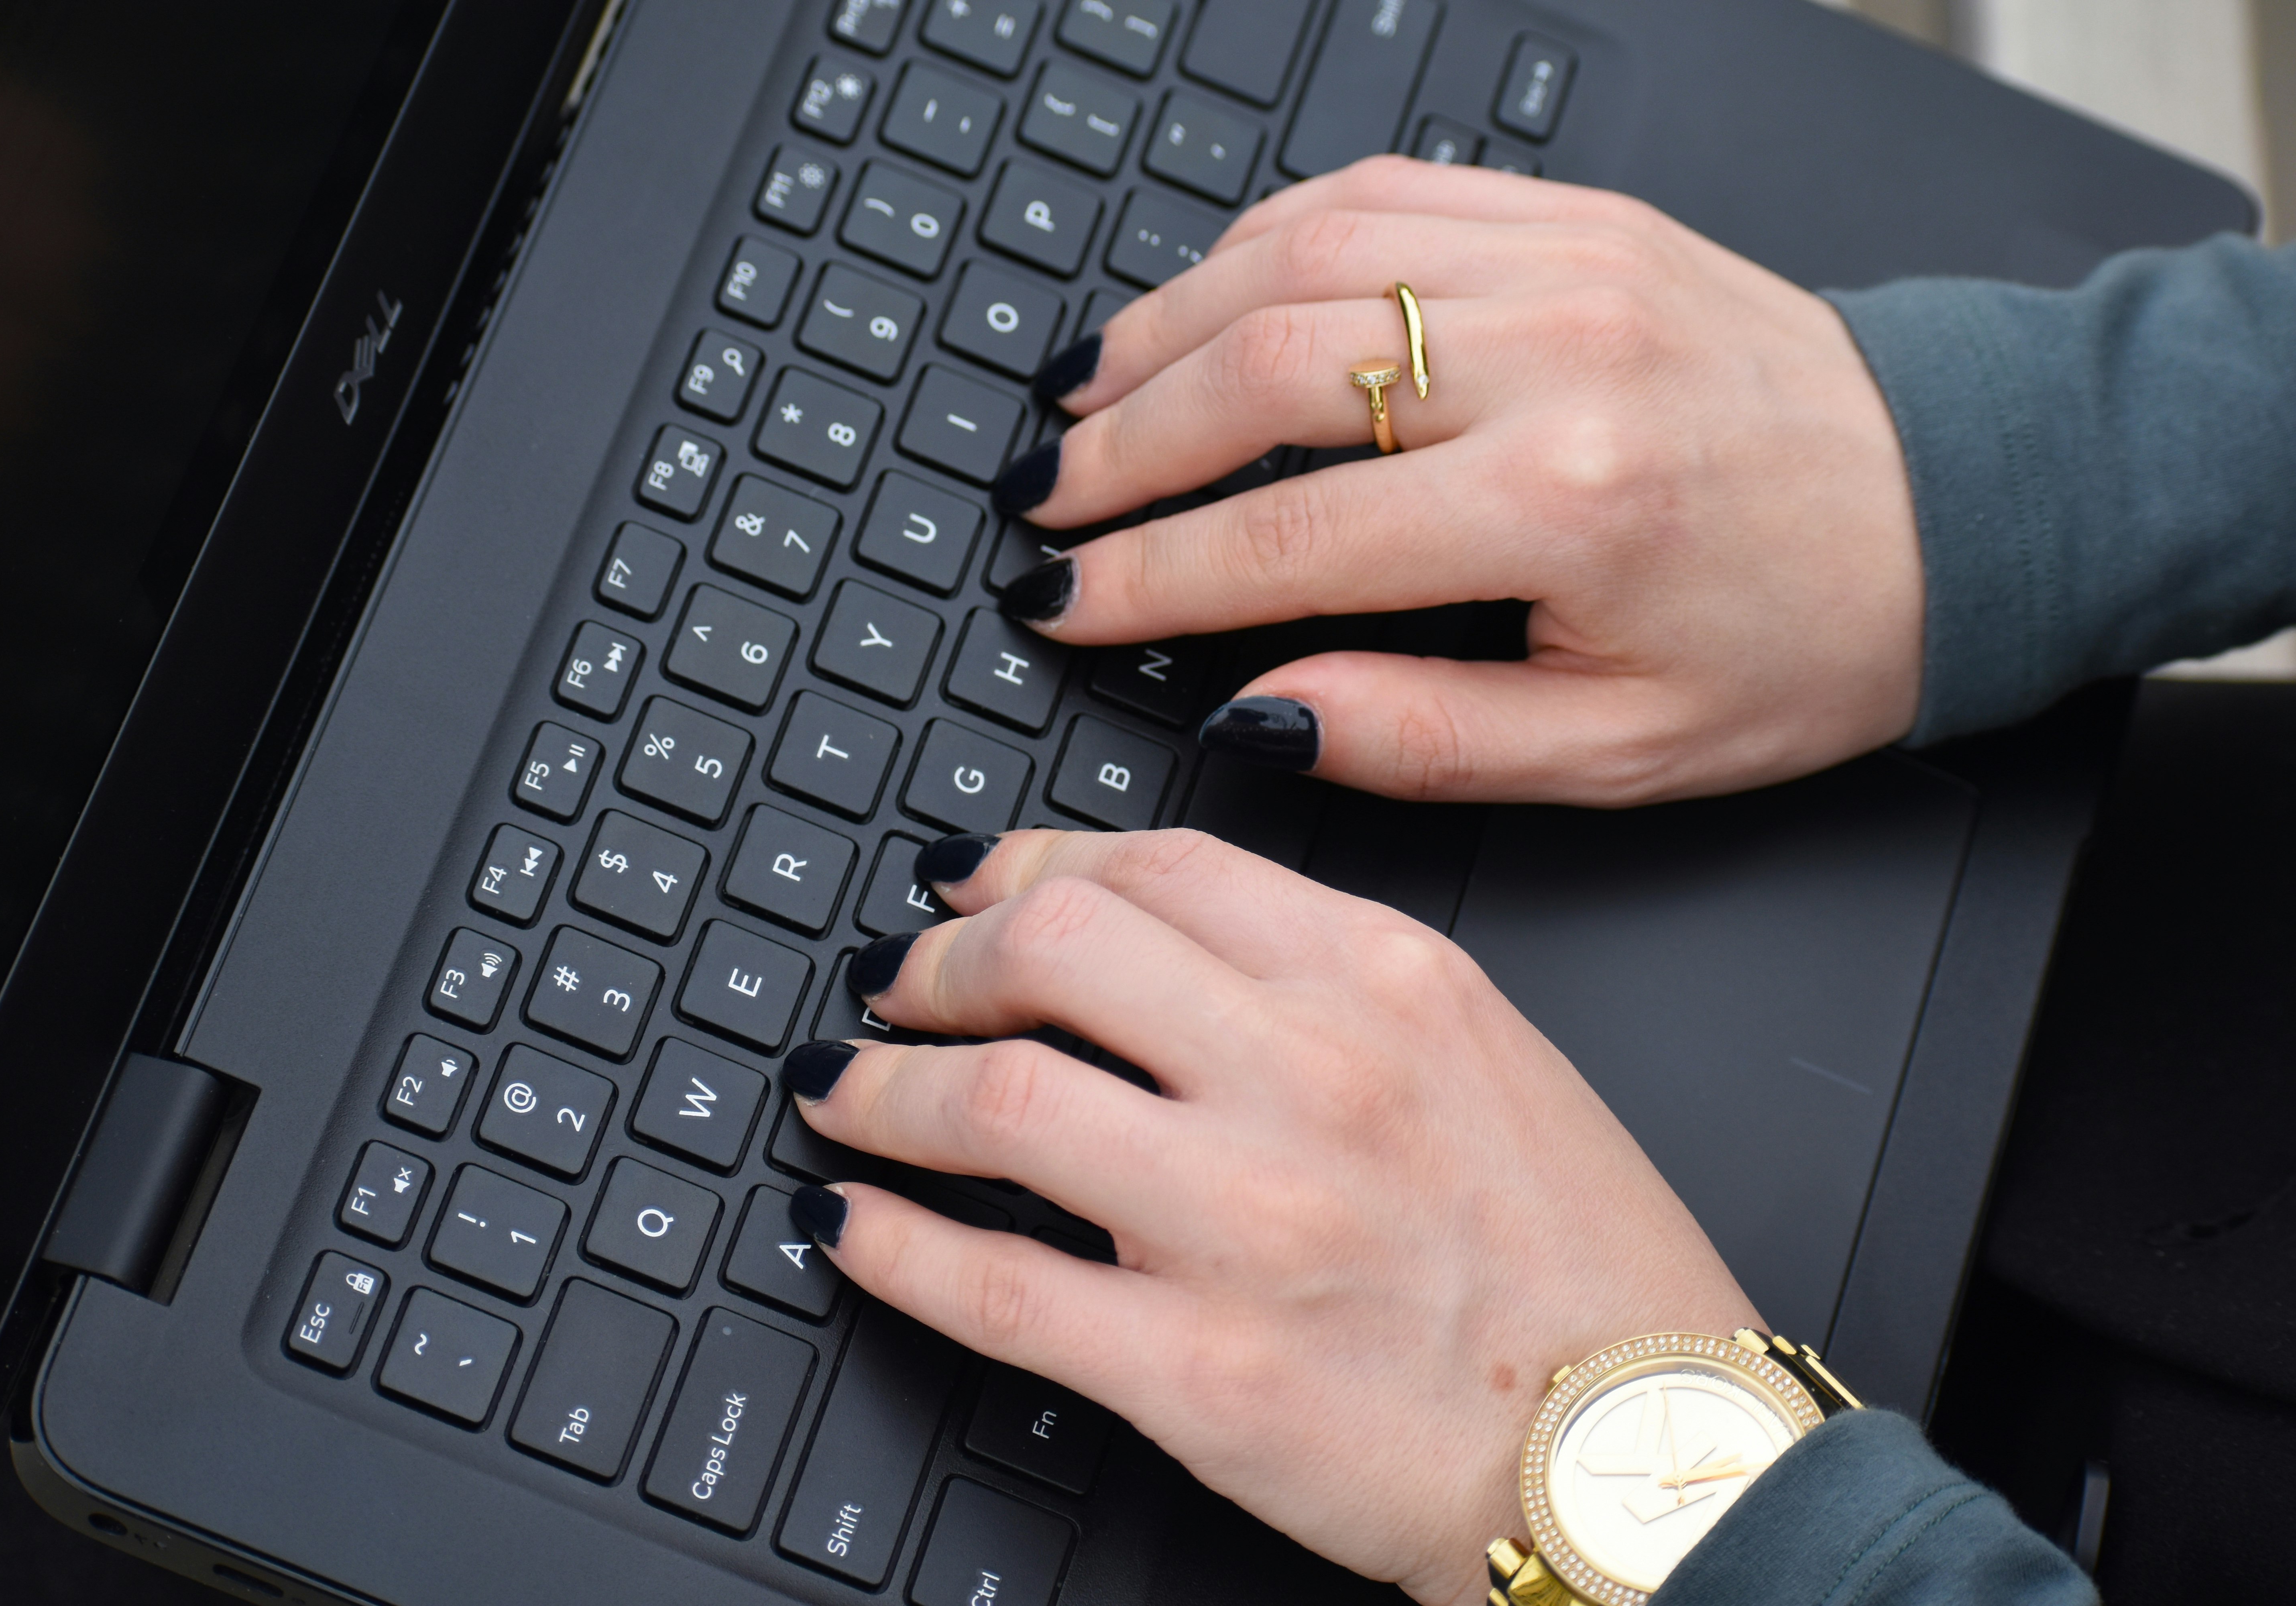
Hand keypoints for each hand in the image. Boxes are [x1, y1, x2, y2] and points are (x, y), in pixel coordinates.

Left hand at [787, 830, 1759, 1605]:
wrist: (1640, 1450)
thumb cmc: (1577, 1259)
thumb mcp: (1476, 1051)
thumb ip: (1322, 972)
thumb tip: (1151, 929)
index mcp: (1384, 981)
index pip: (1155, 863)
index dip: (1028, 865)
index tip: (976, 890)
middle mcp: (1312, 1077)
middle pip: (1052, 949)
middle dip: (938, 960)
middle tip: (899, 986)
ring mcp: (1247, 1223)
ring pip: (994, 1101)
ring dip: (883, 1088)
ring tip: (847, 1089)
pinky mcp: (1198, 1370)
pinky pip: (990, 1282)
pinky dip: (888, 1242)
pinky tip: (844, 1219)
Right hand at [993, 156, 1923, 806]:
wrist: (1955, 506)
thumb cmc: (1806, 637)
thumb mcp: (1619, 749)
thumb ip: (1421, 736)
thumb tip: (1257, 715)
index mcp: (1567, 501)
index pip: (1288, 532)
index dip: (1149, 576)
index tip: (1064, 600)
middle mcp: (1557, 353)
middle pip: (1267, 368)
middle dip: (1125, 441)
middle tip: (1044, 499)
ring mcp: (1567, 260)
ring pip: (1302, 259)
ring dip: (1166, 327)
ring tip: (1086, 398)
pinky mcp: (1577, 217)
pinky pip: (1379, 194)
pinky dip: (1264, 242)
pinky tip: (1203, 300)